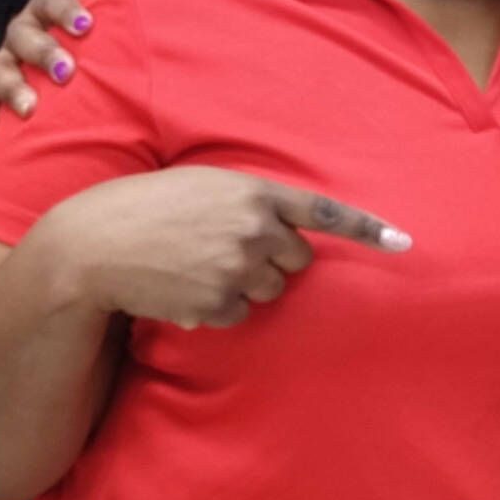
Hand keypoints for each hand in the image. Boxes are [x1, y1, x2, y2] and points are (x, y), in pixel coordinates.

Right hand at [0, 0, 96, 136]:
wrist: (63, 45)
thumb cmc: (84, 30)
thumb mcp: (92, 6)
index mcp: (44, 8)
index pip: (51, 2)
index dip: (67, 11)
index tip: (86, 25)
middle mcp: (21, 32)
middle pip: (24, 37)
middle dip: (44, 53)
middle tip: (65, 72)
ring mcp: (7, 61)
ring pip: (0, 70)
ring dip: (12, 88)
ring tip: (29, 108)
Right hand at [40, 167, 409, 330]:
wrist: (96, 244)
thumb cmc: (148, 208)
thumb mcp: (204, 186)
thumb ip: (250, 203)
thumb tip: (285, 238)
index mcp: (254, 192)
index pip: (323, 212)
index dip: (367, 230)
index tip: (404, 244)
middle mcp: (254, 229)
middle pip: (297, 261)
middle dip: (273, 260)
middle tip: (226, 249)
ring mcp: (237, 267)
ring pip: (270, 290)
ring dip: (244, 284)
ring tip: (197, 265)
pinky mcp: (219, 301)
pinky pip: (240, 314)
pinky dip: (218, 307)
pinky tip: (185, 287)